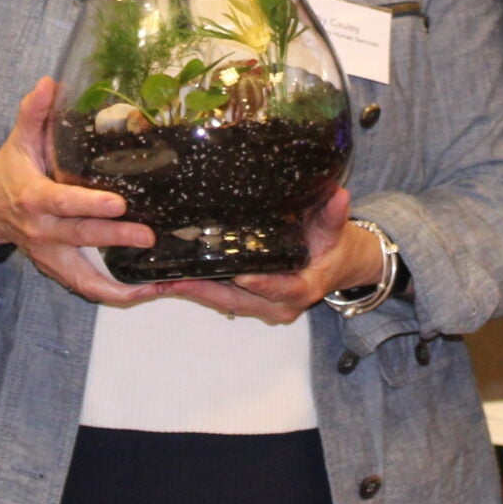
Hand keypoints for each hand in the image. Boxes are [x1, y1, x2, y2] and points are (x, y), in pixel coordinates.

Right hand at [0, 78, 155, 303]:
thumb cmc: (9, 171)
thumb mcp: (18, 140)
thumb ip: (33, 112)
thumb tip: (50, 82)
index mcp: (33, 197)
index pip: (63, 202)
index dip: (90, 203)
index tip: (117, 202)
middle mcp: (41, 230)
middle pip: (81, 236)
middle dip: (115, 237)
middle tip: (148, 235)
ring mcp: (48, 254)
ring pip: (83, 275)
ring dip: (119, 283)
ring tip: (156, 283)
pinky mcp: (55, 268)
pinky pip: (84, 288)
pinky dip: (112, 296)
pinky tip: (142, 295)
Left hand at [165, 189, 379, 324]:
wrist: (338, 267)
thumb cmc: (335, 248)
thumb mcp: (336, 231)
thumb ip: (334, 216)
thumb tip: (340, 195)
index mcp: (303, 289)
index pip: (281, 288)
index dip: (262, 284)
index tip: (240, 276)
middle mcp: (281, 305)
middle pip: (240, 301)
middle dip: (205, 292)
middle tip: (173, 281)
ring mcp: (264, 308)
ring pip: (226, 303)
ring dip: (195, 292)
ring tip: (162, 281)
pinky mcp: (252, 303)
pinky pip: (223, 299)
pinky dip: (200, 289)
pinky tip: (174, 279)